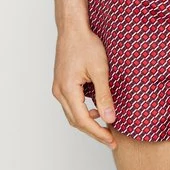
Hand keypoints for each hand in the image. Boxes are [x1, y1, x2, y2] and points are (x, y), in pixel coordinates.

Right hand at [52, 26, 117, 149]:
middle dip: (93, 131)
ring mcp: (58, 88)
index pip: (83, 121)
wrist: (73, 28)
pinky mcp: (61, 83)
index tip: (111, 141)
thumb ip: (104, 96)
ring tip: (105, 125)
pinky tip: (95, 108)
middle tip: (110, 139)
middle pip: (76, 121)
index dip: (98, 133)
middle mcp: (59, 92)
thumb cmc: (86, 44)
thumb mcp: (100, 70)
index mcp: (68, 90)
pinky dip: (83, 111)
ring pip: (72, 114)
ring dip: (88, 122)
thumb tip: (110, 118)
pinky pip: (71, 104)